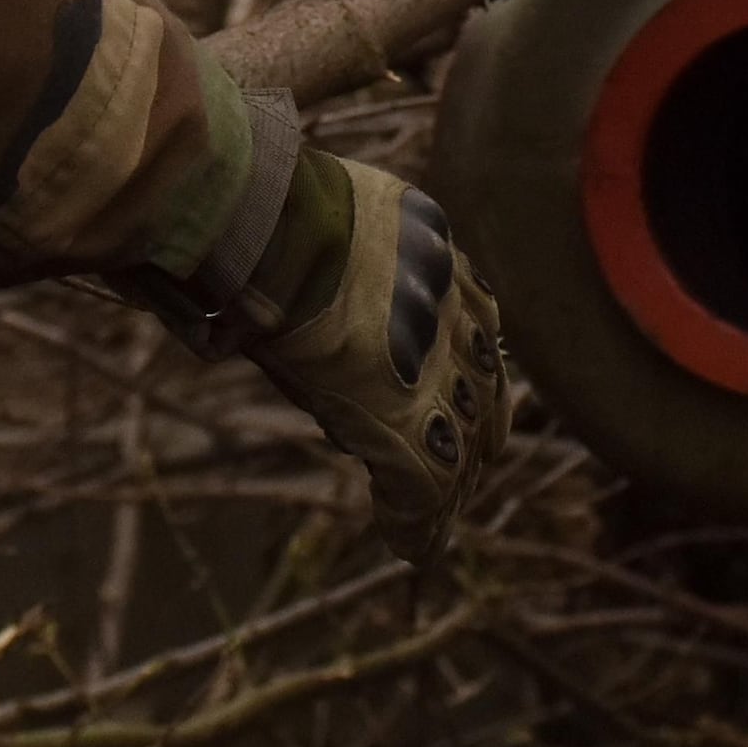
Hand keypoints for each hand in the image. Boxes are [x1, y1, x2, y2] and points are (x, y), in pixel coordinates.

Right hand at [230, 152, 509, 570]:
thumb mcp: (327, 203)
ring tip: (438, 521)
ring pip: (459, 441)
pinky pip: (420, 485)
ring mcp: (426, 365)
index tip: (476, 385)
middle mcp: (447, 309)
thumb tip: (293, 236)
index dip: (473, 361)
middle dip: (480, 426)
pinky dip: (416, 522)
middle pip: (481, 383)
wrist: (265, 217)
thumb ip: (340, 235)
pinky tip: (413, 549)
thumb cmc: (270, 197)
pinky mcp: (395, 416)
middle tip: (478, 463)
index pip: (475, 317)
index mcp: (436, 248)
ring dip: (450, 483)